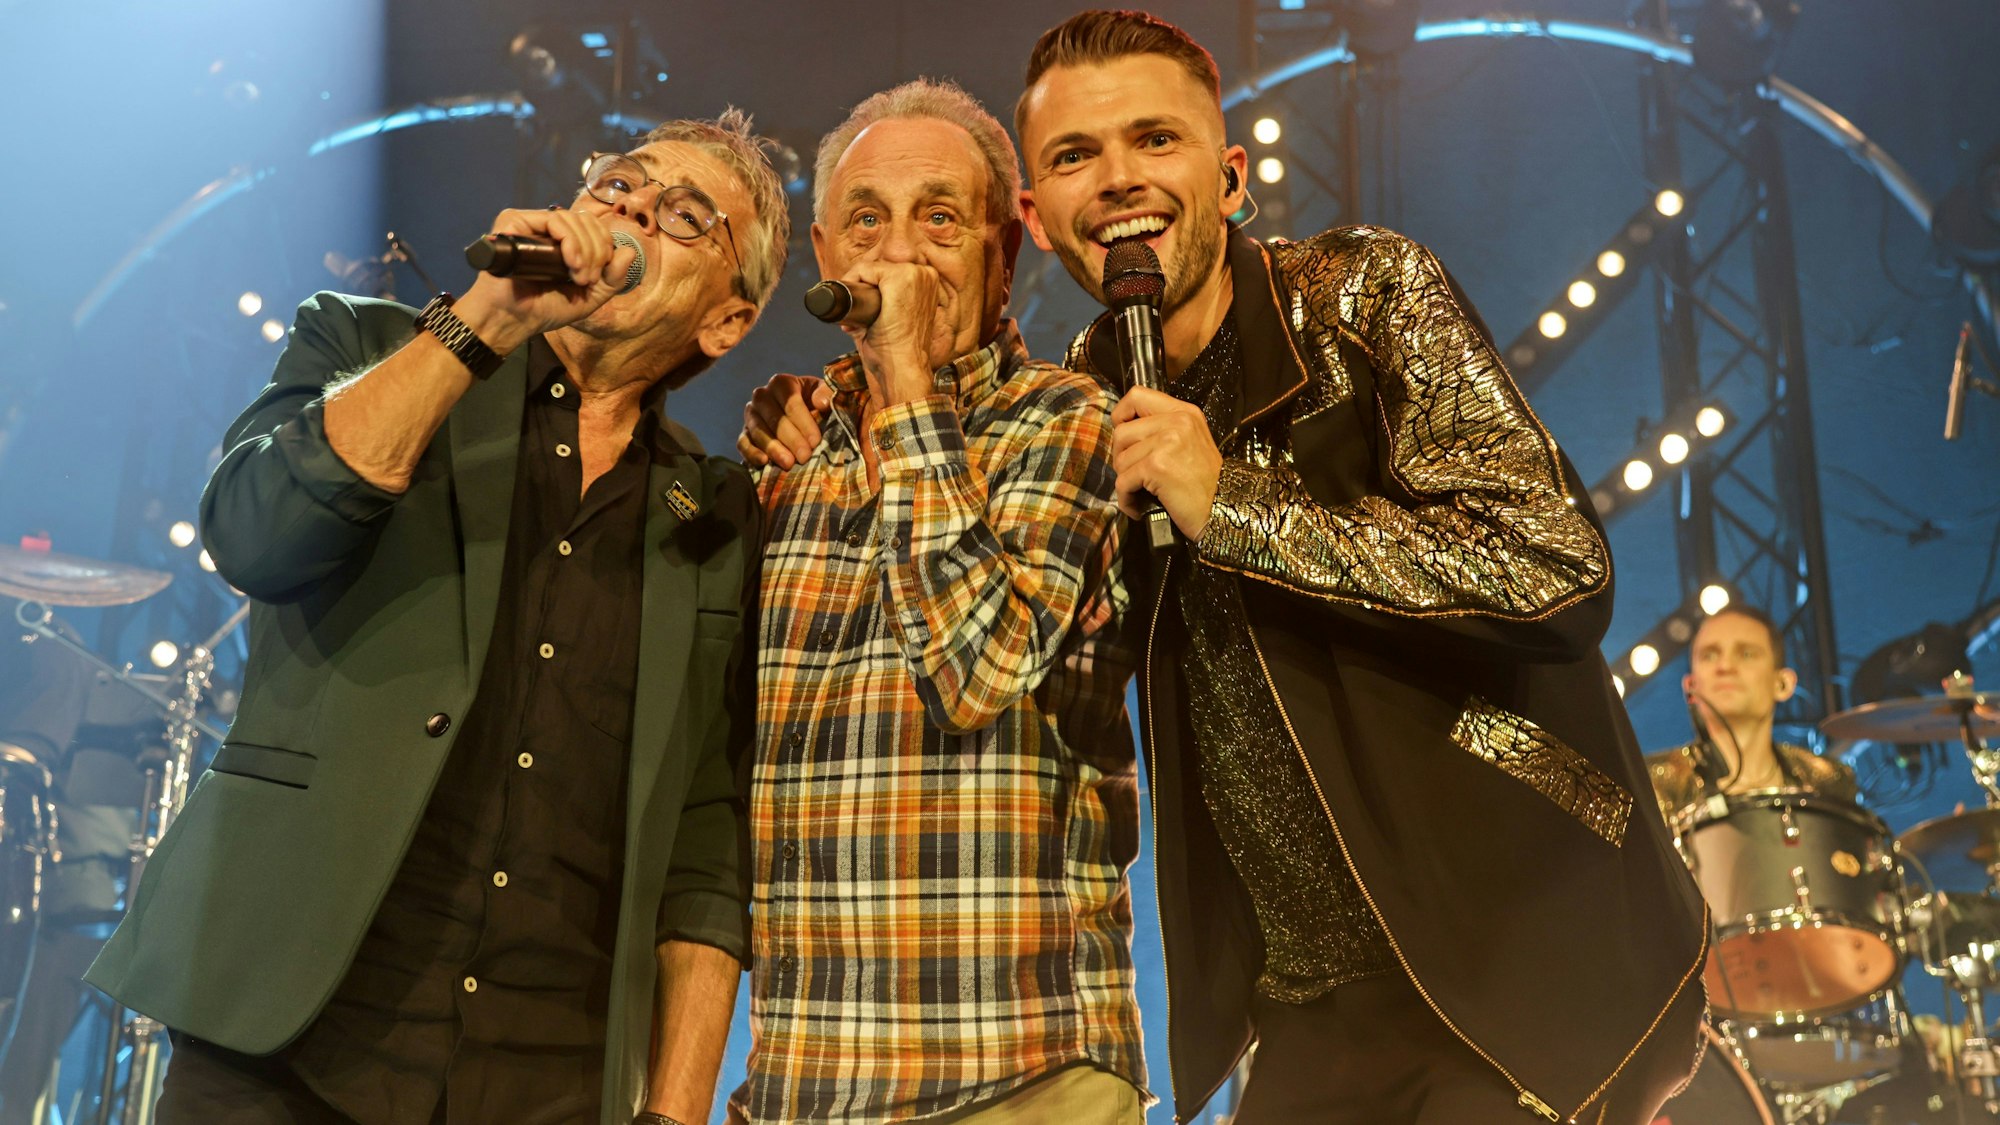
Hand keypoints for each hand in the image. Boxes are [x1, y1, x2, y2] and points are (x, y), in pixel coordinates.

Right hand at [452, 206, 640, 352]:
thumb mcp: (590, 297)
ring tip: (578, 276)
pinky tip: (570, 262)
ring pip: (573, 219)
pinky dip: (570, 240)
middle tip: (587, 279)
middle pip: (587, 221)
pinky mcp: (515, 222)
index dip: (604, 247)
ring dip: (585, 250)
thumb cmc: (545, 309)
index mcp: (563, 241)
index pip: (594, 226)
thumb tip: (630, 252)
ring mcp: (531, 223)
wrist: (512, 320)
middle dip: (597, 251)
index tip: (597, 277)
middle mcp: (547, 228)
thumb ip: (613, 278)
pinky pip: (553, 219)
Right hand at [737, 373, 832, 468]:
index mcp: (781, 383)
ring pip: (759, 431)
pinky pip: (743, 443)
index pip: (791, 402)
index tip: (815, 441)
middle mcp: (762, 396)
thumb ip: (827, 393)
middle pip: (775, 419)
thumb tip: (821, 403)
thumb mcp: (824, 395)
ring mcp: (750, 414)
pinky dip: (751, 453)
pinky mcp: (744, 432)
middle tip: (804, 457)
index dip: (804, 422)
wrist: (802, 417)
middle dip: (791, 439)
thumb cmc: (816, 404)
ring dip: (774, 449)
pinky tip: (764, 462)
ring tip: (788, 463)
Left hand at [841, 260, 942, 404]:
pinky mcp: (900, 277)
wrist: (905, 369)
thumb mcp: (896, 324)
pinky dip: (852, 280)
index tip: (858, 308)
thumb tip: (852, 312)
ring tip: (853, 311)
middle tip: (852, 312)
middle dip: (861, 286)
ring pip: (871, 268)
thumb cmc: (900, 354)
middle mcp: (925, 274)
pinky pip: (865, 269)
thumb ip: (881, 311)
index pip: (889, 272)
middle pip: (879, 268)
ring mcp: (915, 274)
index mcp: (927, 284)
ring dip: (856, 284)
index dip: (869, 287)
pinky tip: (851, 298)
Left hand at [1111, 386, 1221, 539]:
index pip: (1137, 396)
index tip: (1124, 433)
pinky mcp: (1156, 466)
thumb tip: (1125, 430)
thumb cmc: (1207, 484)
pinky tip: (1139, 506)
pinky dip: (1127, 499)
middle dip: (1122, 457)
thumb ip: (1164, 429)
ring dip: (1127, 480)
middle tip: (1137, 474)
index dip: (1122, 415)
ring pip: (1120, 459)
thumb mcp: (1192, 441)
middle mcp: (1176, 422)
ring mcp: (1166, 443)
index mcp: (1184, 412)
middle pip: (1122, 432)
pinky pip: (1123, 482)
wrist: (1224, 509)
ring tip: (1144, 490)